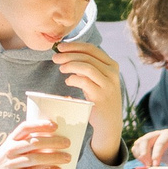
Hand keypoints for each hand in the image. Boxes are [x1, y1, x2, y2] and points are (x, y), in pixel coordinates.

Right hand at [0, 116, 73, 168]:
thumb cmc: (5, 161)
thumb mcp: (12, 149)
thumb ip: (28, 145)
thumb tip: (53, 143)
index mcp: (11, 139)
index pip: (25, 127)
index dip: (40, 125)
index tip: (55, 125)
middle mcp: (11, 149)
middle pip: (34, 142)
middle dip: (53, 141)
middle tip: (67, 142)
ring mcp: (12, 163)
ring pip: (36, 158)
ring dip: (54, 157)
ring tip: (67, 157)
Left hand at [49, 37, 124, 163]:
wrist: (109, 122)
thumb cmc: (99, 98)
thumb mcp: (98, 79)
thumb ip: (88, 67)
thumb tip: (67, 54)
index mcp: (112, 65)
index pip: (92, 49)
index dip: (75, 46)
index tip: (60, 46)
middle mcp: (112, 73)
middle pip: (87, 57)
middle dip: (68, 55)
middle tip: (55, 58)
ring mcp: (108, 85)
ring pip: (86, 67)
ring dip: (70, 65)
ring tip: (61, 68)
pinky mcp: (101, 96)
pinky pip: (84, 82)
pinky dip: (73, 79)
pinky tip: (68, 81)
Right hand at [132, 128, 167, 168]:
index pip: (159, 143)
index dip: (156, 155)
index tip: (155, 166)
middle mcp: (158, 133)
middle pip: (146, 140)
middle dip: (145, 154)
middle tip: (149, 167)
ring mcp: (150, 137)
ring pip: (139, 143)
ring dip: (139, 155)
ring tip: (147, 166)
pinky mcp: (145, 142)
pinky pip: (136, 147)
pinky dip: (137, 155)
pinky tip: (145, 164)